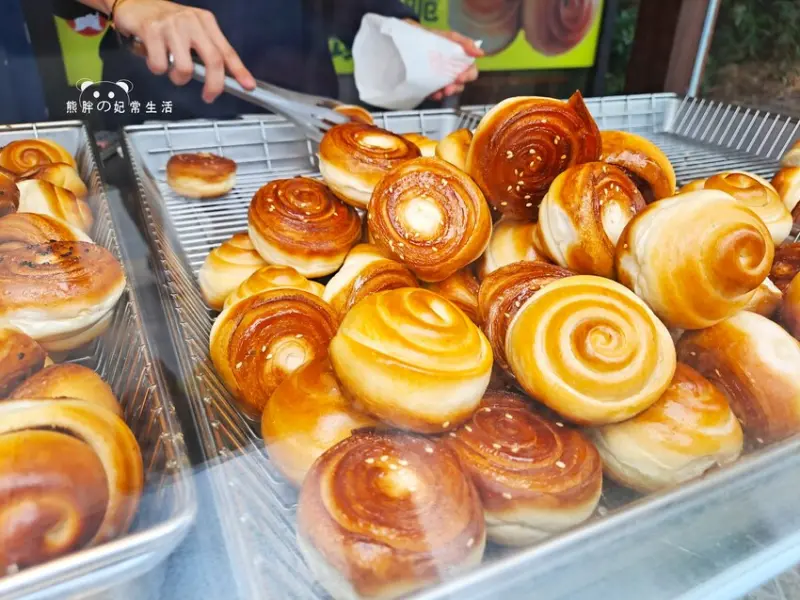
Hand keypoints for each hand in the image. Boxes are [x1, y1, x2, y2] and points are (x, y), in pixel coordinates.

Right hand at [112, 0, 255, 102]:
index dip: (239, 71)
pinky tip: (153, 57)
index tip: (248, 86)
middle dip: (214, 85)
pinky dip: (156, 69)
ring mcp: (171, 25)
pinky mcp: (151, 30)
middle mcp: (191, 21)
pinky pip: (159, 65)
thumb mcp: (192, 30)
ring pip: (185, 68)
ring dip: (178, 77)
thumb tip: (221, 78)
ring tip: (171, 69)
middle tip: (209, 96)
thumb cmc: (166, 21)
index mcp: (206, 22)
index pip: (226, 51)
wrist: (134, 2)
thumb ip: (206, 50)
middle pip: (213, 60)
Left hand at [426, 29, 483, 100]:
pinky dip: (436, 95)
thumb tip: (480, 52)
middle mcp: (453, 71)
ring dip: (447, 93)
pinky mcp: (431, 86)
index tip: (460, 77)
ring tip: (440, 92)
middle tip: (449, 88)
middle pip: (461, 84)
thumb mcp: (449, 37)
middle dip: (456, 87)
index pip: (471, 71)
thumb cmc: (432, 37)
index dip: (468, 76)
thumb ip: (465, 43)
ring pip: (450, 91)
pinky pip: (436, 94)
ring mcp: (442, 79)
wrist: (410, 40)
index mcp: (460, 60)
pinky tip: (433, 94)